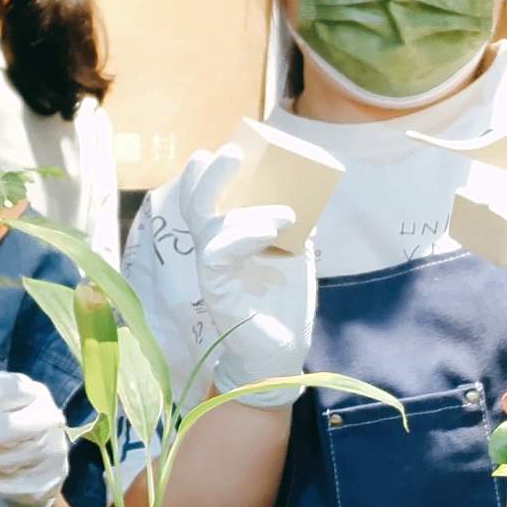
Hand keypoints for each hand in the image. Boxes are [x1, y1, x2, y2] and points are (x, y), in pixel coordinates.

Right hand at [175, 145, 311, 406]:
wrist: (280, 356)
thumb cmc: (284, 307)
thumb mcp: (296, 258)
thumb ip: (297, 230)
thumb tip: (310, 197)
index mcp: (229, 240)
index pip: (209, 199)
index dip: (212, 172)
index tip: (234, 149)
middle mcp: (215, 252)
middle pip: (196, 204)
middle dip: (209, 175)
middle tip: (230, 153)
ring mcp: (213, 272)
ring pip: (207, 225)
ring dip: (244, 208)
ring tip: (286, 212)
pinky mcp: (217, 292)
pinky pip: (219, 255)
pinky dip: (244, 236)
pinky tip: (274, 230)